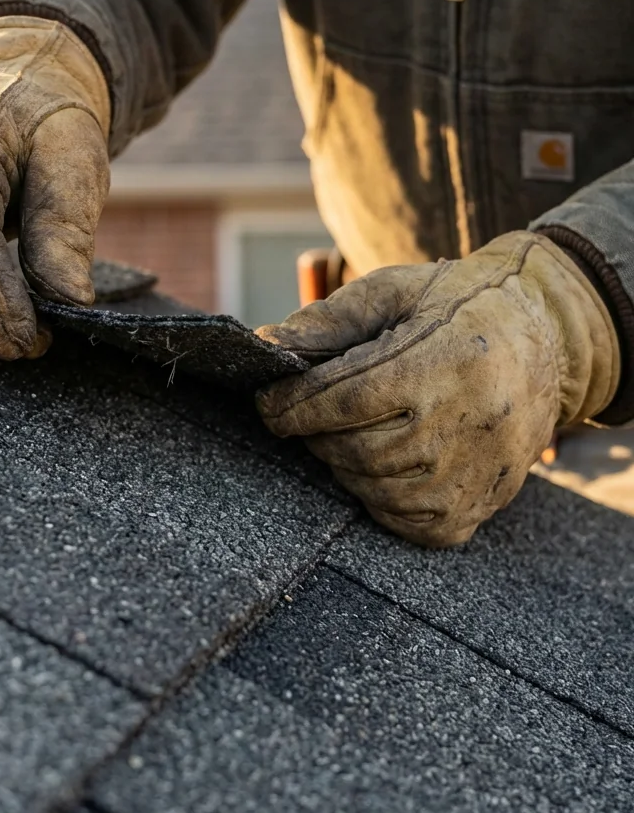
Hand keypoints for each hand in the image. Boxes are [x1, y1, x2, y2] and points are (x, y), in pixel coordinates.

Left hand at [256, 232, 619, 546]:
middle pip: (354, 447)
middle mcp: (466, 419)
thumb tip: (267, 344)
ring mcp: (479, 468)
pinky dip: (379, 498)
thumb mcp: (393, 291)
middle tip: (313, 412)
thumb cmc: (454, 305)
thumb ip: (327, 319)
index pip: (345, 398)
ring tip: (352, 430)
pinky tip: (382, 463)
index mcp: (443, 359)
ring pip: (375, 487)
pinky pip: (409, 521)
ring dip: (344, 462)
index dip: (292, 406)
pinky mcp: (484, 502)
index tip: (266, 403)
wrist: (545, 335)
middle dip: (316, 432)